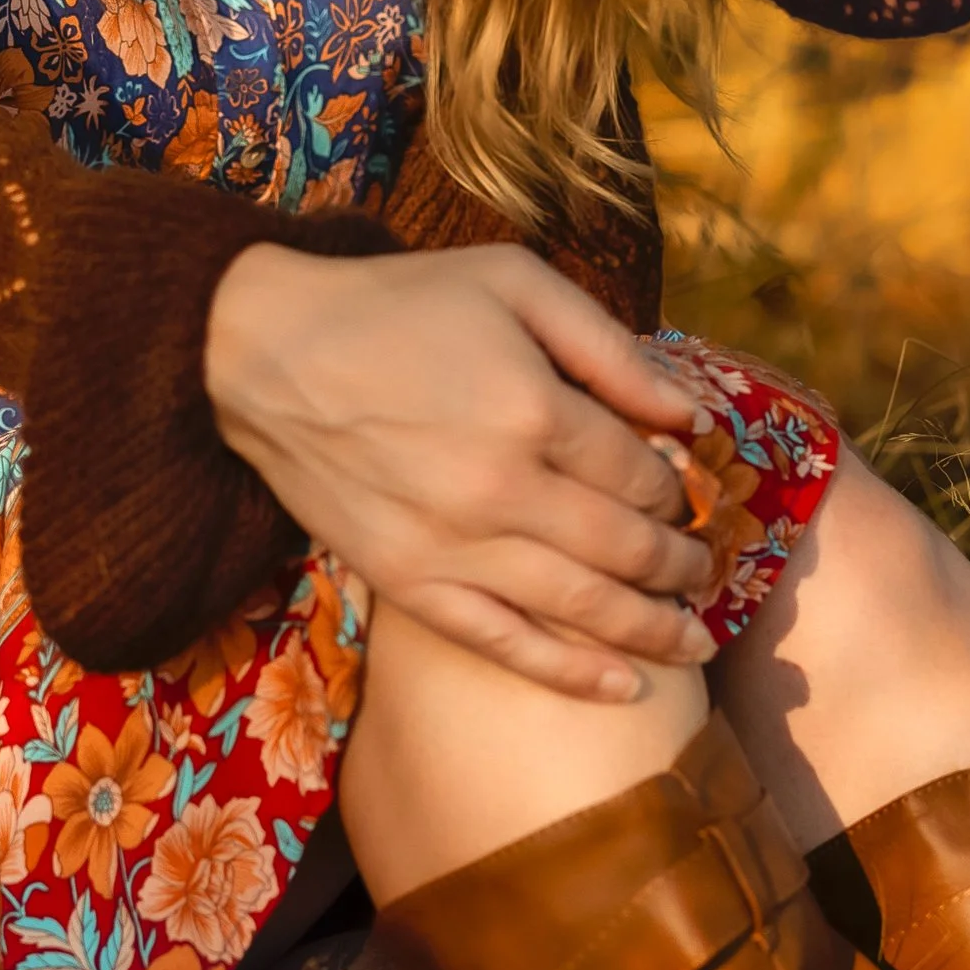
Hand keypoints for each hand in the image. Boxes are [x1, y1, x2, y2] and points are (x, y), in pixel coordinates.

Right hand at [203, 240, 718, 703]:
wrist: (264, 352)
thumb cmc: (398, 304)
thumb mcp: (514, 282)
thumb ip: (609, 347)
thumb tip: (691, 416)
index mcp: (534, 408)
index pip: (640, 473)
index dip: (676, 488)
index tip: (685, 491)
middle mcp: (502, 489)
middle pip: (625, 547)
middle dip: (680, 564)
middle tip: (705, 569)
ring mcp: (453, 546)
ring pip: (581, 606)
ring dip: (652, 628)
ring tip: (696, 638)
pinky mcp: (409, 583)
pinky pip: (503, 642)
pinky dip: (569, 671)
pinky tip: (622, 687)